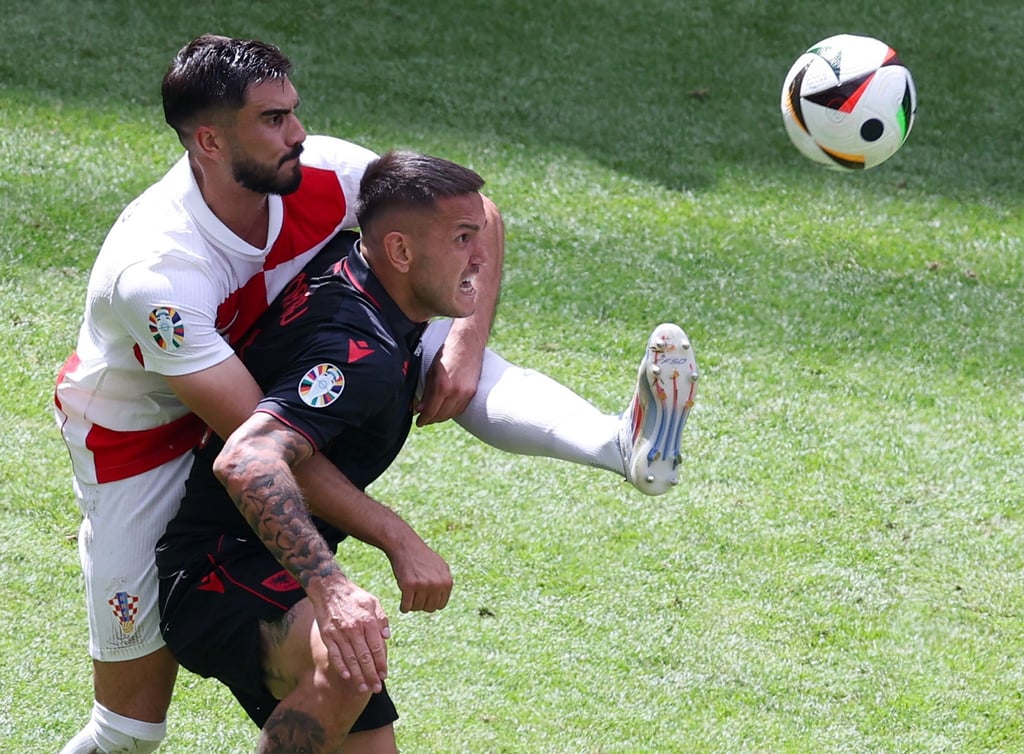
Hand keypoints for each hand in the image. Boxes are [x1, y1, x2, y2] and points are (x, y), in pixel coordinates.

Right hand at [309, 577, 390, 693]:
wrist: (329, 588)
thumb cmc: (354, 596)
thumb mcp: (373, 601)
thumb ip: (382, 619)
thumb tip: (387, 637)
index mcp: (368, 620)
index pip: (377, 647)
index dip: (381, 663)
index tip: (385, 674)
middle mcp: (354, 628)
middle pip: (365, 657)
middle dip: (371, 675)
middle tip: (377, 688)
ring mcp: (340, 633)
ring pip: (350, 659)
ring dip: (357, 675)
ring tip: (363, 688)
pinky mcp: (328, 635)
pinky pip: (334, 654)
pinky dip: (340, 666)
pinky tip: (346, 677)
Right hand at [388, 536, 452, 612]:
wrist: (406, 546)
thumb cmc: (422, 557)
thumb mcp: (441, 567)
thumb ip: (445, 583)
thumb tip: (443, 600)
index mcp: (447, 581)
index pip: (441, 605)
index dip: (431, 602)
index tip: (425, 597)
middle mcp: (437, 584)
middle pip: (430, 608)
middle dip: (422, 604)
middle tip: (416, 595)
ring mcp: (423, 585)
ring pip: (417, 608)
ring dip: (412, 605)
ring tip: (409, 595)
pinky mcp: (408, 586)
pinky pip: (406, 607)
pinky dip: (403, 607)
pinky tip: (403, 603)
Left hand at [416, 340, 481, 425]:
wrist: (467, 343)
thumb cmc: (447, 353)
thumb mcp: (431, 371)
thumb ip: (426, 392)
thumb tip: (419, 408)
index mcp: (443, 386)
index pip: (431, 411)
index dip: (423, 419)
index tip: (418, 422)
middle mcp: (456, 392)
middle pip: (441, 415)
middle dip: (431, 419)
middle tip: (423, 419)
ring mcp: (466, 393)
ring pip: (452, 414)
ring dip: (441, 417)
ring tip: (433, 416)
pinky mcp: (473, 392)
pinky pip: (461, 408)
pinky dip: (452, 412)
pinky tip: (445, 410)